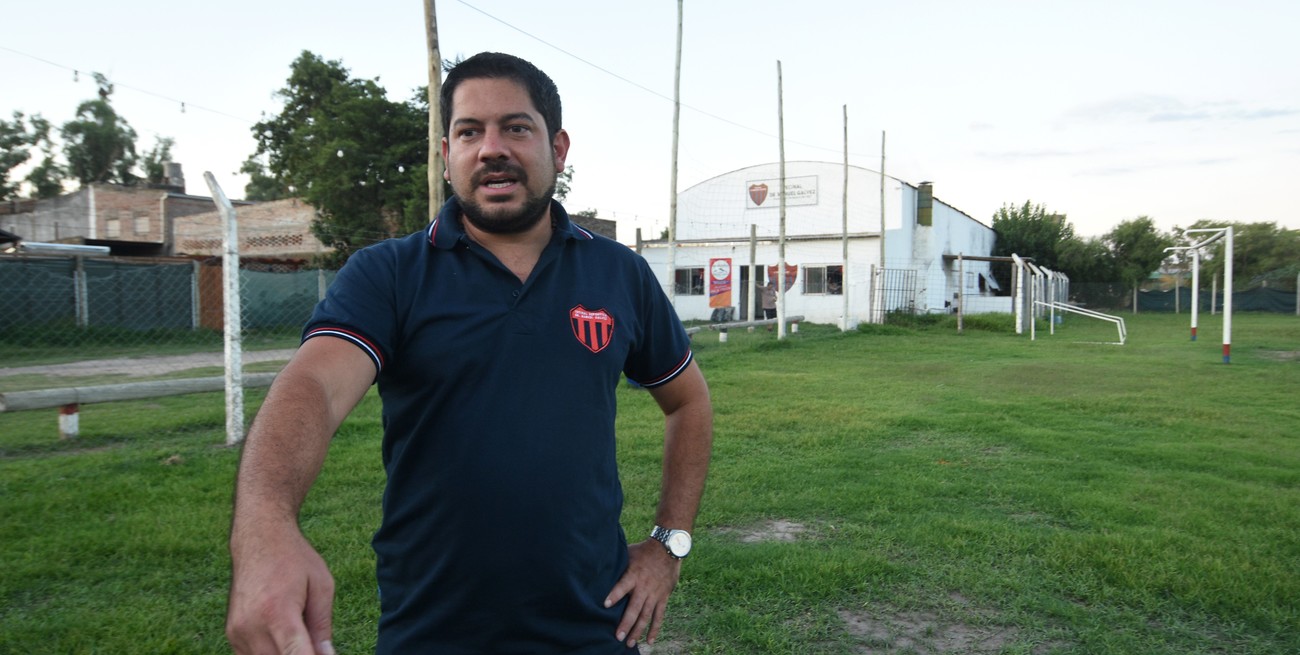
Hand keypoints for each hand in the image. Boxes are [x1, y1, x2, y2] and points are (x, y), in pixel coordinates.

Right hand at [226, 528, 335, 654]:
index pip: (294, 654)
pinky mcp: (231, 635)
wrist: (259, 539)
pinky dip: (271, 652)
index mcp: (277, 612)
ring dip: (285, 653)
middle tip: (315, 642)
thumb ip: (323, 625)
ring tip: (298, 632)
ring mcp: (237, 633)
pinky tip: (282, 636)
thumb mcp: (322, 586)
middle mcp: (251, 626)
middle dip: (302, 654)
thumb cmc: (294, 559)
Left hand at [604, 539, 681, 647]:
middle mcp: (644, 587)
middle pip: (634, 608)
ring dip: (638, 631)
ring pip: (646, 616)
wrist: (668, 549)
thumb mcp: (628, 554)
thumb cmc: (643, 551)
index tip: (605, 605)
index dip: (614, 595)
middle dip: (626, 624)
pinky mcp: (663, 598)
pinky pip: (659, 616)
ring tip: (630, 643)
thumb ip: (617, 565)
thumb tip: (599, 567)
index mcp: (633, 575)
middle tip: (618, 637)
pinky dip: (655, 629)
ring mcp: (655, 594)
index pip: (623, 586)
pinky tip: (649, 640)